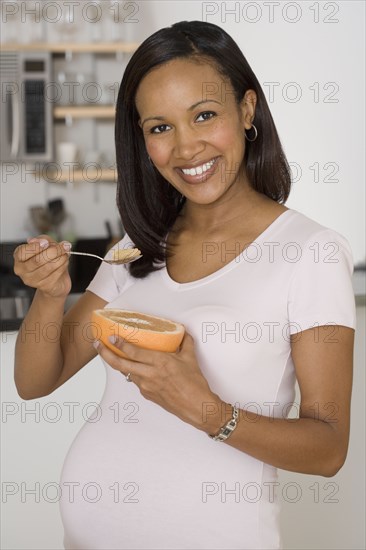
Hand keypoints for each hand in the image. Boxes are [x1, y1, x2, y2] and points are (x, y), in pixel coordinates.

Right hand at [13, 235, 71, 298]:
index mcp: (19, 257)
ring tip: (66, 254)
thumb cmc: (49, 259)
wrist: (56, 279)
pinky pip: (56, 274)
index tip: (47, 243)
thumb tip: (42, 241)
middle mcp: (22, 270)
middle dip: (54, 251)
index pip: (22, 252)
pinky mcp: (44, 287)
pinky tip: (65, 262)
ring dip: (61, 258)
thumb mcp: (46, 244)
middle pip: (37, 260)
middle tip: (65, 246)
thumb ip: (43, 239)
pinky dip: (63, 266)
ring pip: (48, 267)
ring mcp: (32, 280)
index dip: (35, 247)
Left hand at [94, 332, 222, 432]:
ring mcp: (146, 386)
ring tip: (109, 353)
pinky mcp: (147, 394)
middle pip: (120, 364)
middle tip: (97, 344)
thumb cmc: (194, 384)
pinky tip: (131, 367)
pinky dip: (131, 372)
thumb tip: (182, 333)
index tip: (111, 337)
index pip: (133, 352)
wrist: (197, 407)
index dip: (120, 344)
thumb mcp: (190, 358)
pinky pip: (135, 380)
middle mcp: (149, 374)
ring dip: (116, 363)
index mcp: (159, 362)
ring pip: (125, 372)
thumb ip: (185, 342)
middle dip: (105, 353)